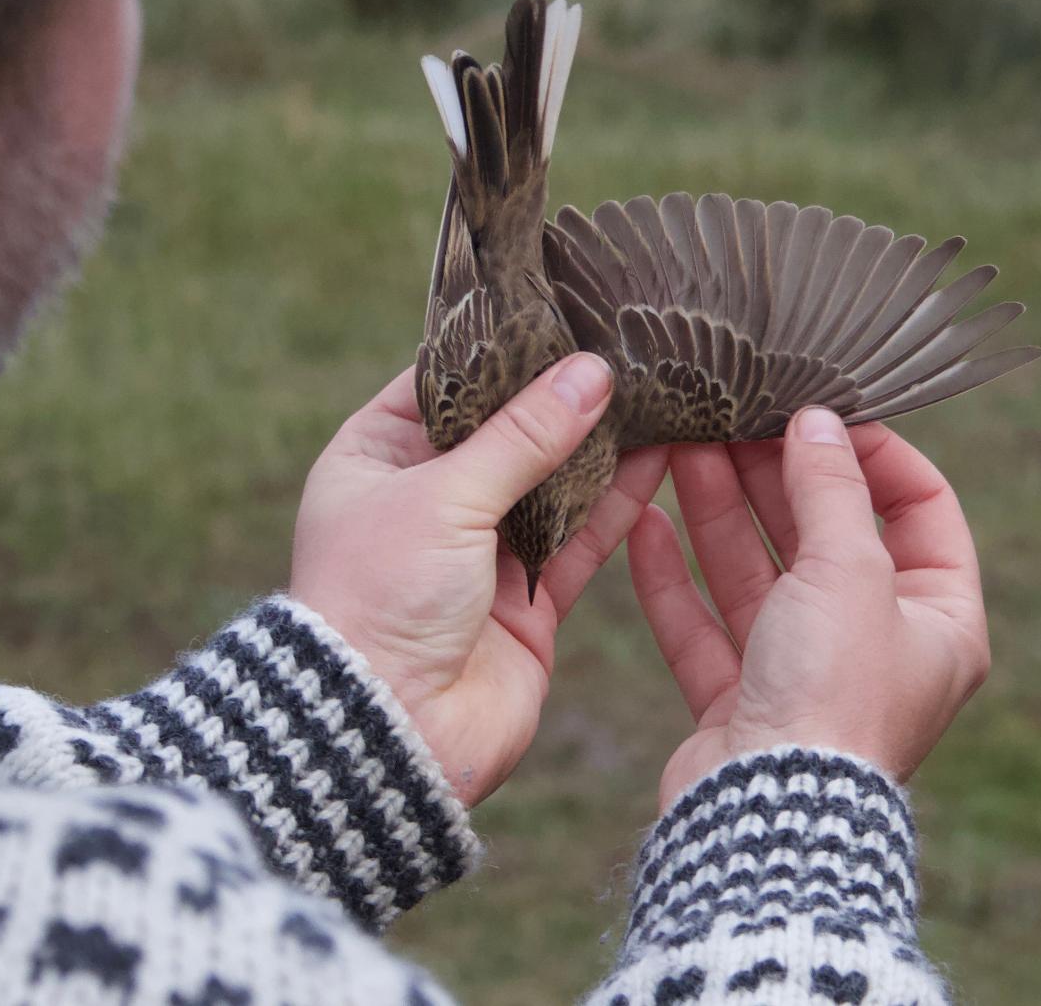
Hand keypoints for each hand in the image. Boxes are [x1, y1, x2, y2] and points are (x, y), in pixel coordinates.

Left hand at [290, 356, 666, 806]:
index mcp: (376, 458)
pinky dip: (618, 502)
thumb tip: (593, 372)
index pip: (444, 382)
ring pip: (553, 480)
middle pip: (507, 429)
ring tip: (663, 391)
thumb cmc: (380, 599)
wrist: (388, 732)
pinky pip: (581, 536)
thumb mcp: (444, 497)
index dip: (502, 349)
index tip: (563, 308)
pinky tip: (665, 457)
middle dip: (564, 395)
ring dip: (604, 444)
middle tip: (630, 344)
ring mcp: (479, 551)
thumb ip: (524, 435)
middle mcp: (427, 499)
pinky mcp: (527, 599)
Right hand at [628, 407, 989, 808]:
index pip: (922, 510)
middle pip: (827, 536)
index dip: (876, 454)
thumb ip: (831, 489)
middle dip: (777, 475)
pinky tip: (644, 523)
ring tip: (681, 446)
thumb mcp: (850, 570)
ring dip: (721, 511)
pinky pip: (707, 626)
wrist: (768, 816)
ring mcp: (806, 676)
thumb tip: (819, 422)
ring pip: (761, 575)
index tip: (824, 410)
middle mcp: (877, 647)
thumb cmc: (833, 698)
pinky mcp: (741, 703)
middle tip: (732, 419)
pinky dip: (676, 578)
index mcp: (938, 620)